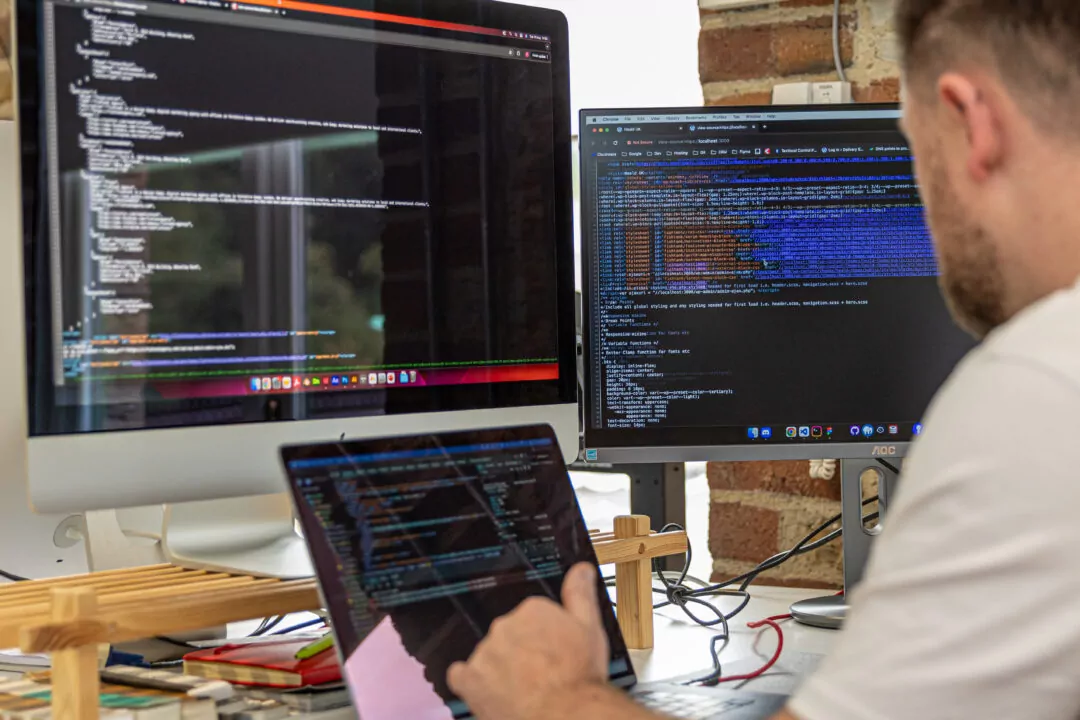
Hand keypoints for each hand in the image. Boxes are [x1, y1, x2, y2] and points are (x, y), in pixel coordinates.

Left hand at [448, 563, 610, 719]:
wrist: (564, 714)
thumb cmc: (578, 677)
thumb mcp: (590, 628)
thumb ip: (580, 594)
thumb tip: (581, 570)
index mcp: (531, 610)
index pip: (530, 617)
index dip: (541, 637)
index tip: (550, 650)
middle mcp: (504, 626)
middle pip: (508, 636)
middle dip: (521, 652)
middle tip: (540, 673)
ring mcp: (485, 653)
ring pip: (487, 656)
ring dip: (499, 669)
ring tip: (524, 689)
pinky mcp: (470, 680)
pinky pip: (460, 675)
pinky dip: (471, 682)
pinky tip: (488, 691)